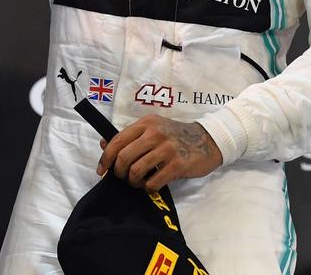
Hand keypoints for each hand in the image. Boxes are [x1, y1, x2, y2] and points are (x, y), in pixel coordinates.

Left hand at [97, 115, 222, 191]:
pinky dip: (148, 188)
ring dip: (134, 182)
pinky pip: (152, 182)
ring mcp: (167, 149)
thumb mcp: (153, 129)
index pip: (117, 141)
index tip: (102, 170)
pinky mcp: (177, 164)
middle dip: (119, 173)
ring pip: (136, 171)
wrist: (208, 141)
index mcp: (147, 123)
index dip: (106, 158)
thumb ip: (130, 137)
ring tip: (140, 182)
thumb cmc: (177, 136)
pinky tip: (152, 185)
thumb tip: (103, 144)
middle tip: (125, 178)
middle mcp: (155, 133)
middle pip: (124, 158)